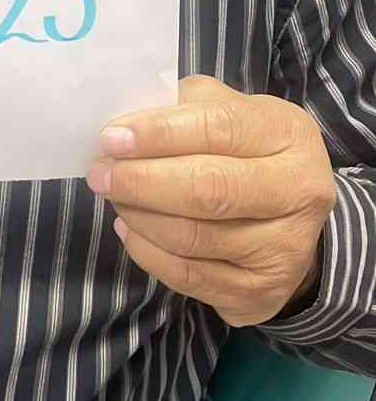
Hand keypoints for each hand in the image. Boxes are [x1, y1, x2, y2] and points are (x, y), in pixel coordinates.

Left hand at [87, 75, 335, 326]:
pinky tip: (130, 230)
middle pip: (208, 188)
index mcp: (290, 135)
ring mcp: (283, 249)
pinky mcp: (260, 293)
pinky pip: (187, 276)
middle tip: (100, 173)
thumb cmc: (247, 151)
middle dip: (142, 180)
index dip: (160, 133)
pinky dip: (147, 252)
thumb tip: (124, 125)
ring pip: (192, 236)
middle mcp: (300, 192)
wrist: (290, 222)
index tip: (111, 138)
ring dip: (138, 215)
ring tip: (114, 197)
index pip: (219, 128)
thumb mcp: (230, 112)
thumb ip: (184, 107)